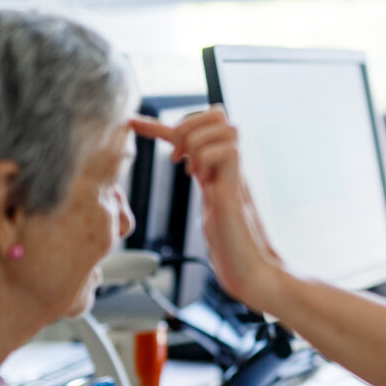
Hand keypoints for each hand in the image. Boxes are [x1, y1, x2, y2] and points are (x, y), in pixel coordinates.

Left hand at [128, 109, 280, 310]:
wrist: (252, 272)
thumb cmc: (232, 249)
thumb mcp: (212, 212)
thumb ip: (208, 191)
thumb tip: (198, 178)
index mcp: (221, 169)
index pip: (194, 133)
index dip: (159, 125)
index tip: (133, 122)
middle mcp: (230, 166)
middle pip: (216, 113)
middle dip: (187, 125)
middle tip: (176, 158)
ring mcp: (236, 173)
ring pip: (220, 124)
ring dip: (196, 143)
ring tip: (193, 173)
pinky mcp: (237, 187)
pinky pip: (225, 149)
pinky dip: (206, 159)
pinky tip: (203, 181)